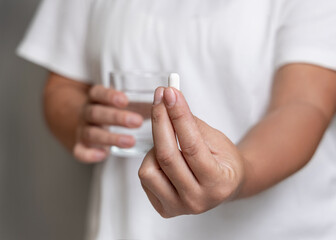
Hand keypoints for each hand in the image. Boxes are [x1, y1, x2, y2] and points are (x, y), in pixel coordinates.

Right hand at [73, 85, 142, 162]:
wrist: (83, 123)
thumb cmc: (111, 112)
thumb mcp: (121, 102)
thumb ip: (139, 100)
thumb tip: (167, 97)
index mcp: (96, 99)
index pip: (97, 93)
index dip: (109, 96)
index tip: (125, 100)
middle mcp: (87, 113)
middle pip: (96, 113)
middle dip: (116, 118)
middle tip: (138, 122)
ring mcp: (82, 130)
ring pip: (91, 133)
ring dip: (111, 137)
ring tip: (131, 141)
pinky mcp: (80, 147)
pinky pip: (80, 151)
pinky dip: (90, 154)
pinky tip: (103, 155)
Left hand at [139, 87, 245, 217]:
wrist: (223, 186)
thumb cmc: (222, 160)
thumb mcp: (216, 140)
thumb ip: (191, 123)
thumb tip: (169, 97)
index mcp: (218, 183)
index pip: (191, 146)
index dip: (178, 116)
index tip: (170, 92)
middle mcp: (197, 200)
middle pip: (167, 157)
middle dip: (161, 121)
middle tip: (160, 97)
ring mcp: (179, 208)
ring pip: (149, 169)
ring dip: (155, 146)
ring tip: (169, 142)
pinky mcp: (164, 208)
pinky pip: (146, 177)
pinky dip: (151, 160)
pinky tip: (165, 157)